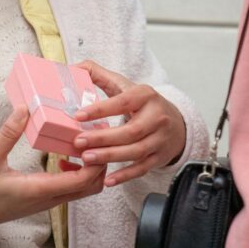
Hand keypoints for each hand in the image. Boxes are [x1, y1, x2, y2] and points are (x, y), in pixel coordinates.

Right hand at [0, 106, 106, 234]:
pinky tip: (66, 155)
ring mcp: (49, 200)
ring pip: (85, 188)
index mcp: (39, 189)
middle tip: (93, 137)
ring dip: (91, 167)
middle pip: (92, 186)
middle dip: (100, 162)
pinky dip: (79, 172)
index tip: (91, 138)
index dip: (94, 160)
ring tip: (82, 143)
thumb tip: (24, 109)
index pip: (82, 181)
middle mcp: (50, 198)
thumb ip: (7, 134)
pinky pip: (73, 188)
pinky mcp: (46, 199)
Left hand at [71, 60, 186, 186]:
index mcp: (145, 95)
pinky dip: (125, 175)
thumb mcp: (124, 85)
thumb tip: (73, 68)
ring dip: (110, 156)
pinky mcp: (159, 157)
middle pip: (131, 131)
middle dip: (103, 138)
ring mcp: (160, 139)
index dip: (101, 109)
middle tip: (78, 141)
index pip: (122, 102)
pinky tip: (107, 180)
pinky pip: (142, 169)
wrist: (175, 122)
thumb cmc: (142, 103)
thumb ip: (98, 75)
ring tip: (86, 158)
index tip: (78, 115)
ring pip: (136, 151)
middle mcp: (156, 117)